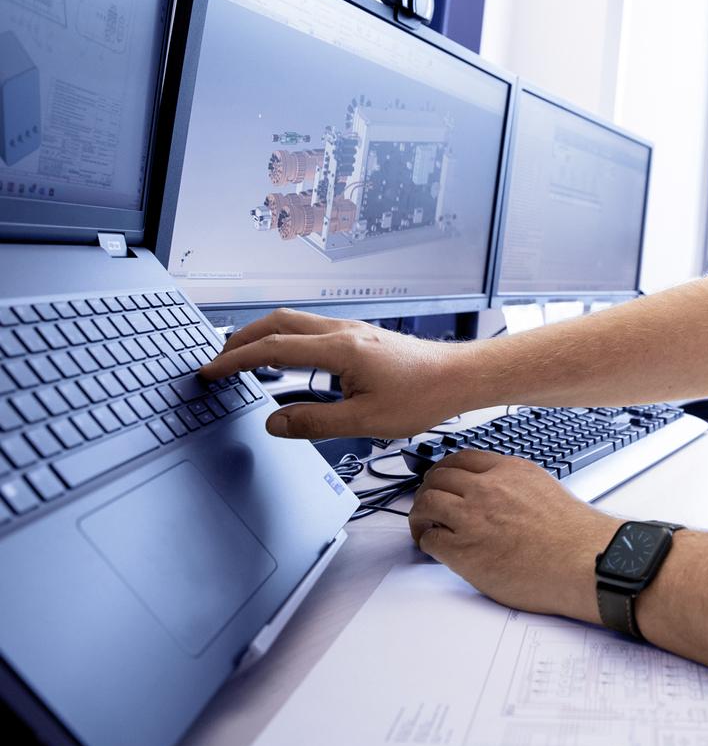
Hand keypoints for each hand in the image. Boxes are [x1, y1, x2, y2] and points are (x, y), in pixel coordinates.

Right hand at [199, 309, 473, 439]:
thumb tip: (274, 423)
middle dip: (241, 339)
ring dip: (263, 336)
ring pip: (295, 322)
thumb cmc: (422, 396)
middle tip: (217, 360)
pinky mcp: (361, 337)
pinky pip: (311, 330)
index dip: (236, 360)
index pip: (273, 348)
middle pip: (278, 323)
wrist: (457, 377)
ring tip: (242, 358)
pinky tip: (285, 359)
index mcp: (340, 349)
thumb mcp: (366, 421)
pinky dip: (286, 339)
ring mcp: (352, 331)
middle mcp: (343, 332)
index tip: (211, 371)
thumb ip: (315, 423)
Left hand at [409, 450, 616, 620]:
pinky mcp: (463, 549)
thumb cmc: (572, 535)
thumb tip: (498, 494)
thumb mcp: (544, 489)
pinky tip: (435, 548)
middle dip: (427, 491)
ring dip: (420, 516)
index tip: (439, 479)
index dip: (444, 470)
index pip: (462, 459)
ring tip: (424, 528)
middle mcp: (487, 488)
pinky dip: (426, 542)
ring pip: (425, 503)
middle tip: (428, 506)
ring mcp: (472, 517)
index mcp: (509, 471)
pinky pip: (429, 538)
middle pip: (438, 478)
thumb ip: (514, 485)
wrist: (581, 561)